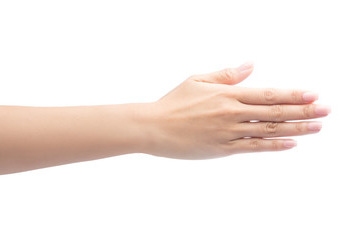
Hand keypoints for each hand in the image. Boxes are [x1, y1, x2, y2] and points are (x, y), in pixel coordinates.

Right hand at [144, 62, 330, 158]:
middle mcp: (231, 113)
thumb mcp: (198, 80)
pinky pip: (252, 147)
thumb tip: (251, 65)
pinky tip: (290, 144)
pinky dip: (273, 146)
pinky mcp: (222, 149)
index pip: (267, 94)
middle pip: (274, 113)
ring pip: (268, 131)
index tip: (313, 95)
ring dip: (295, 129)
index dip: (292, 95)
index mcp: (226, 94)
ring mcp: (228, 133)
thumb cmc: (174, 102)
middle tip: (326, 111)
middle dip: (302, 112)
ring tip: (317, 127)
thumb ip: (227, 74)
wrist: (153, 127)